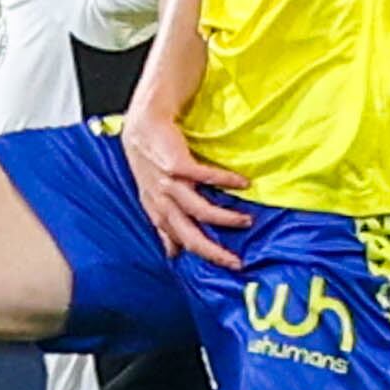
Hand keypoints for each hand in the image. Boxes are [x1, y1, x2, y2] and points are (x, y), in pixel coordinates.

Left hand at [120, 104, 246, 268]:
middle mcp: (161, 200)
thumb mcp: (153, 195)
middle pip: (188, 234)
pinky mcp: (177, 165)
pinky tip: (244, 184)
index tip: (221, 264)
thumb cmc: (150, 159)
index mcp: (155, 210)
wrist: (143, 124)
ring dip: (225, 218)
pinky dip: (227, 181)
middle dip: (213, 251)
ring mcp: (168, 183)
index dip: (198, 254)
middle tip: (236, 262)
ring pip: (199, 210)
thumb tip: (173, 253)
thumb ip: (164, 223)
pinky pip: (206, 178)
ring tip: (246, 221)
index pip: (176, 240)